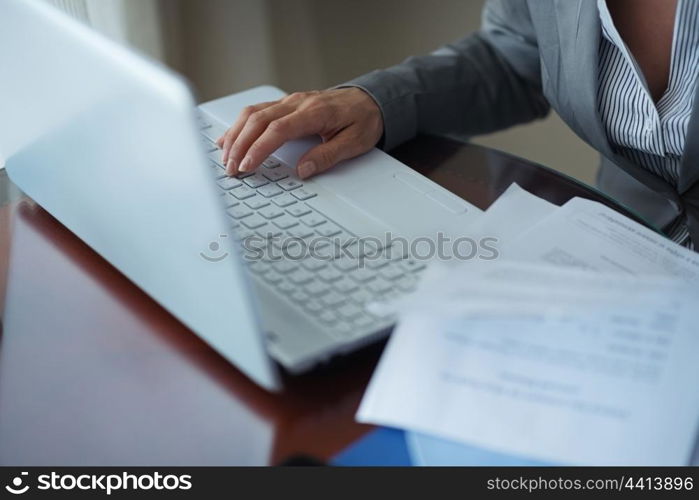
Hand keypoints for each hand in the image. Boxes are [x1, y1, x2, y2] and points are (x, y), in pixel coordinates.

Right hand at [216, 88, 382, 178]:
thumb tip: (303, 171)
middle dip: (240, 145)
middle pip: (258, 120)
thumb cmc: (363, 120)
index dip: (260, 148)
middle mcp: (297, 103)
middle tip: (231, 169)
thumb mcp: (354, 142)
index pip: (278, 130)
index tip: (247, 165)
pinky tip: (229, 139)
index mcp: (314, 112)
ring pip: (253, 113)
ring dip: (236, 135)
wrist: (370, 100)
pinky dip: (240, 126)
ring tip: (225, 157)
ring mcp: (290, 101)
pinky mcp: (286, 104)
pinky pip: (257, 111)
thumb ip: (327, 156)